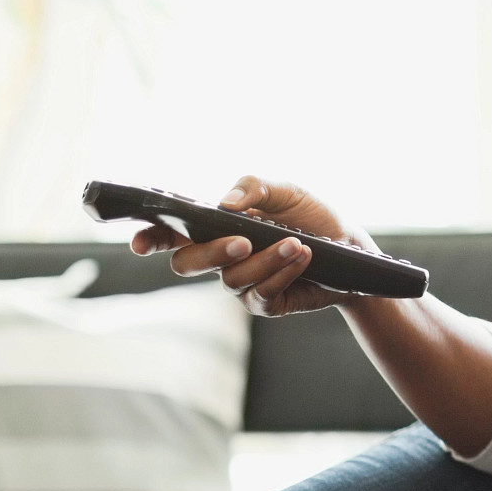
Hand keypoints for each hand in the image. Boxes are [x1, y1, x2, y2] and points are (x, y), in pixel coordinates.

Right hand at [130, 175, 373, 316]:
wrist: (353, 249)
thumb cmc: (312, 216)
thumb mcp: (287, 191)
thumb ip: (253, 187)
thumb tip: (224, 203)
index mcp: (214, 227)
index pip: (169, 234)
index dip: (148, 238)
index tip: (139, 243)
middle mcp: (220, 257)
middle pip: (187, 264)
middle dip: (212, 253)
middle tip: (243, 241)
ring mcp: (241, 283)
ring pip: (230, 280)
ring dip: (265, 260)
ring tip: (296, 243)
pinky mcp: (265, 303)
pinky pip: (261, 296)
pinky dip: (282, 274)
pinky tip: (302, 258)